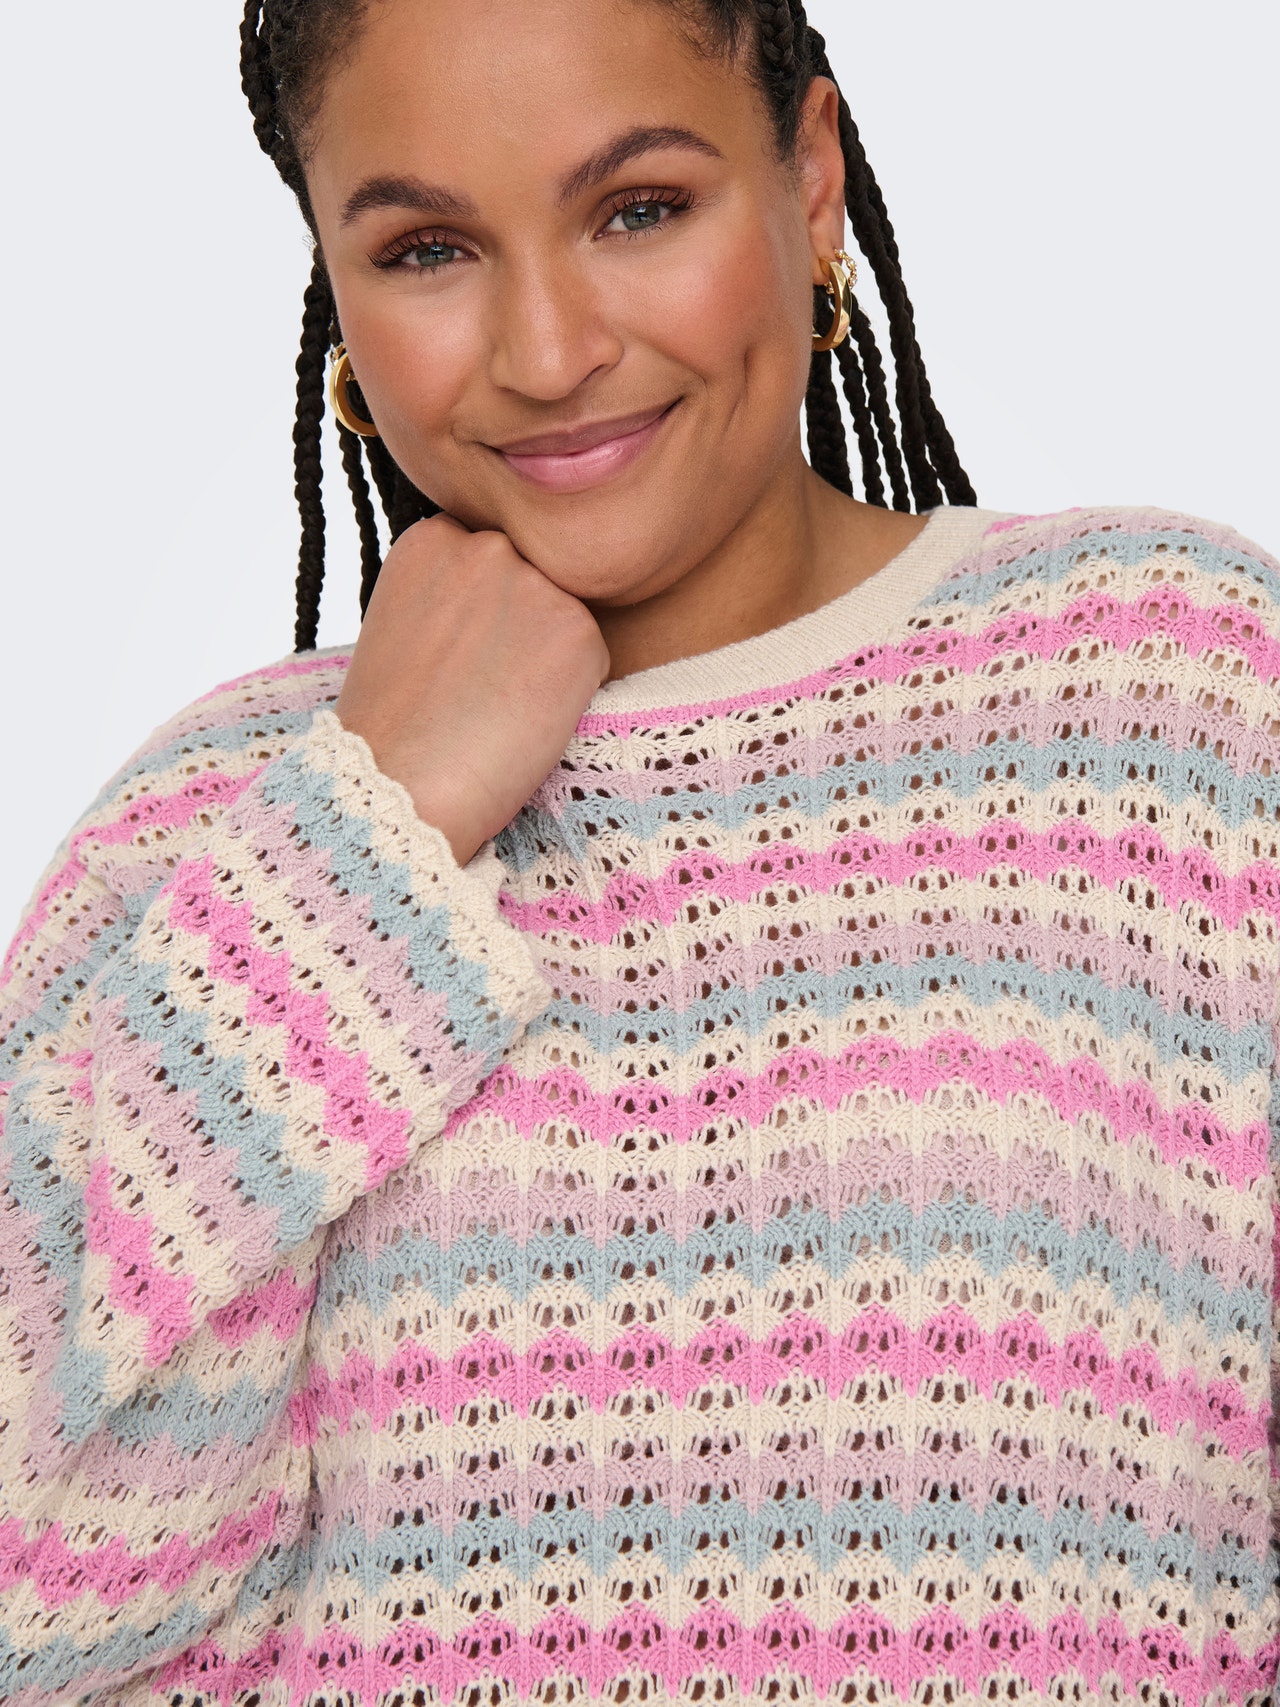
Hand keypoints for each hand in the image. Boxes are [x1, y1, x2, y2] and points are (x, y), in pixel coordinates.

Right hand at [335, 515, 609, 866]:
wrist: (401, 785)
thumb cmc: (394, 725)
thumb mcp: (404, 622)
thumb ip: (452, 591)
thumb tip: (504, 600)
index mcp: (434, 536)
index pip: (488, 560)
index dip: (479, 614)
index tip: (454, 655)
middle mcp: (488, 545)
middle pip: (531, 579)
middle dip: (518, 625)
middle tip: (477, 685)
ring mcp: (535, 583)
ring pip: (564, 618)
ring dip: (547, 658)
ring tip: (496, 705)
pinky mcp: (578, 629)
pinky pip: (591, 658)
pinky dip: (572, 692)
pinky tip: (525, 718)